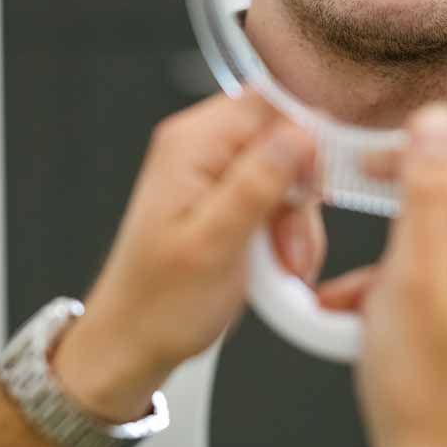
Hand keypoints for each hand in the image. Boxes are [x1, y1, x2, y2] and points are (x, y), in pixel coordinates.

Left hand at [52, 93, 319, 420]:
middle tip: (289, 245)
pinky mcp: (223, 202)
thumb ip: (257, 182)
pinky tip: (275, 267)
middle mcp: (200, 149)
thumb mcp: (215, 244)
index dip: (305, 139)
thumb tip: (301, 132)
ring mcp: (212, 176)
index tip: (315, 187)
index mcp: (190, 144)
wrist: (132, 345)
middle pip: (284, 139)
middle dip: (301, 194)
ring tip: (280, 266)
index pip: (269, 101)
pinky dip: (285, 235)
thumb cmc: (159, 305)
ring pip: (287, 176)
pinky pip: (275, 202)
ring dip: (295, 223)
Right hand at [318, 105, 446, 446]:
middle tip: (361, 227)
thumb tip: (437, 123)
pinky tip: (379, 314)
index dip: (421, 147)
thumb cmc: (427, 391)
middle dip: (407, 204)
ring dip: (404, 248)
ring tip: (364, 295)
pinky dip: (418, 278)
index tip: (374, 166)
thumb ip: (427, 190)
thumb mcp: (412, 275)